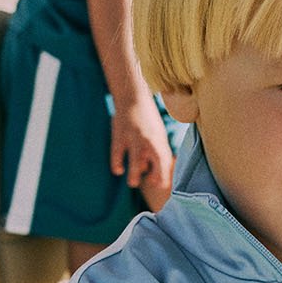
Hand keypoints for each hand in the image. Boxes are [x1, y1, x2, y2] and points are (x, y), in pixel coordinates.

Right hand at [110, 93, 174, 210]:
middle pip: (156, 162)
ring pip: (136, 162)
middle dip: (155, 176)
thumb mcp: (157, 134)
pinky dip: (117, 164)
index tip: (160, 185)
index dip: (163, 175)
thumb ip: (156, 151)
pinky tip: (118, 170)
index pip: (165, 161)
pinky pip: (117, 155)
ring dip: (135, 175)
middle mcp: (148, 140)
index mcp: (159, 139)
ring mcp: (133, 139)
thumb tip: (150, 171)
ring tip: (133, 183)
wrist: (132, 97)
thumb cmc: (147, 119)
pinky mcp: (119, 136)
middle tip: (150, 183)